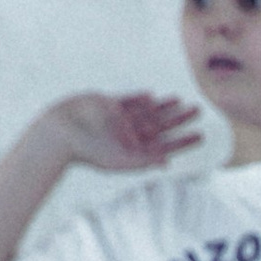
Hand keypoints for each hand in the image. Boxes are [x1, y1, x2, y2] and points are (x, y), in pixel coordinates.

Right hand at [48, 91, 202, 173]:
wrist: (60, 133)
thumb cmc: (88, 152)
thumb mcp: (118, 160)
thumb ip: (142, 161)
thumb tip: (167, 163)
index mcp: (134, 150)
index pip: (164, 145)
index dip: (183, 141)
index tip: (201, 136)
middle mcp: (129, 135)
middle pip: (161, 126)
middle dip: (180, 120)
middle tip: (199, 110)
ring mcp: (119, 120)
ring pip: (148, 112)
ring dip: (165, 107)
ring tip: (182, 100)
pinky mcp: (107, 106)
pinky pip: (128, 102)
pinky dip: (140, 99)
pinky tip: (153, 96)